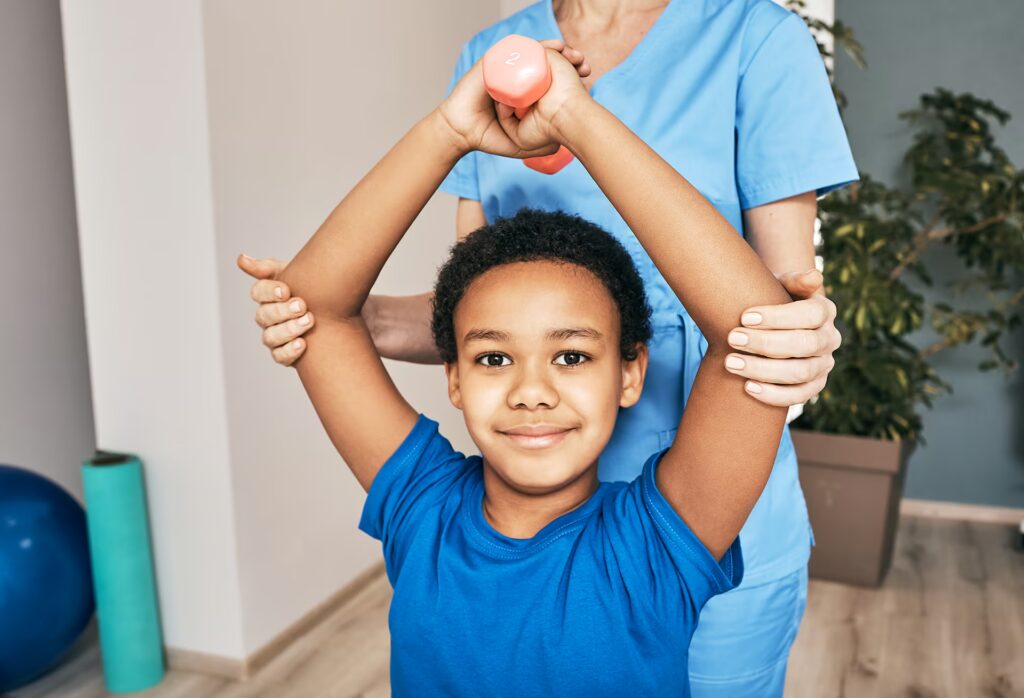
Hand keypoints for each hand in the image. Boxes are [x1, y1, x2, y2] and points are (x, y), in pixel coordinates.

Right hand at [237, 254, 314, 366]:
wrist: (335, 313)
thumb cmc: (310, 289)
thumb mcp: (294, 274)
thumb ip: (268, 268)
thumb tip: (241, 259)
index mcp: (268, 296)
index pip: (258, 292)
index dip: (269, 292)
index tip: (286, 290)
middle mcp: (267, 318)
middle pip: (264, 316)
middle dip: (283, 311)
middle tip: (302, 305)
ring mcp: (274, 337)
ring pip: (271, 337)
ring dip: (289, 330)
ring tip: (309, 321)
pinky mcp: (284, 355)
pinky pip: (280, 357)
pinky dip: (290, 351)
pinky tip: (303, 344)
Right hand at [437, 40, 590, 157]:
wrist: (462, 132)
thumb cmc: (487, 137)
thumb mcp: (519, 145)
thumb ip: (539, 147)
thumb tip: (560, 148)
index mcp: (524, 91)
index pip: (550, 77)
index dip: (570, 73)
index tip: (587, 73)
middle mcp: (516, 77)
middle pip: (545, 61)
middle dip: (567, 58)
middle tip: (584, 63)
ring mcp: (504, 68)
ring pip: (532, 53)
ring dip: (552, 48)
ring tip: (570, 52)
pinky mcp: (492, 63)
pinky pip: (514, 49)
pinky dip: (531, 46)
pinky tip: (548, 47)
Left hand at [724, 269, 841, 406]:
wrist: (772, 322)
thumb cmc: (773, 298)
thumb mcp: (780, 284)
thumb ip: (794, 280)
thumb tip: (813, 277)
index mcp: (825, 310)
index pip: (810, 314)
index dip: (778, 317)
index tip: (744, 317)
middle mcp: (829, 339)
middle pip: (805, 345)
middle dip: (765, 343)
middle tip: (732, 338)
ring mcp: (824, 364)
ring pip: (800, 373)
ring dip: (763, 370)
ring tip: (731, 363)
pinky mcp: (814, 385)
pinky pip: (799, 396)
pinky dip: (774, 395)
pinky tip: (748, 387)